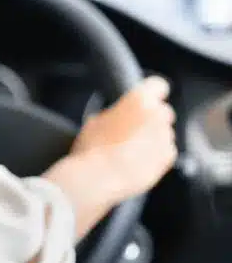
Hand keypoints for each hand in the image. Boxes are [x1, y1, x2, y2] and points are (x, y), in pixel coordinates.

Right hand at [43, 76, 176, 238]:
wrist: (100, 177)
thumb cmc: (93, 147)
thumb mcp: (95, 120)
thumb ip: (115, 113)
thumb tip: (119, 115)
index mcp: (139, 99)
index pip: (158, 85)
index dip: (152, 92)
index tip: (147, 98)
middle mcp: (157, 115)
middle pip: (162, 111)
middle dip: (151, 118)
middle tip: (132, 129)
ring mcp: (165, 136)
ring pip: (163, 133)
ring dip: (152, 138)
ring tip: (131, 150)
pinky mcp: (168, 157)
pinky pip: (165, 151)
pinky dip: (155, 155)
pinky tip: (137, 161)